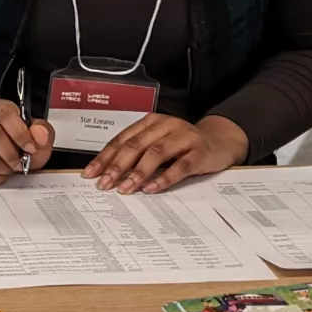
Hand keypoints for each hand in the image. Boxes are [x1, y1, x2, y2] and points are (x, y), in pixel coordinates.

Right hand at [0, 100, 53, 186]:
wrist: (0, 149)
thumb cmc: (18, 141)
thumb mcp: (37, 135)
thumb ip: (43, 133)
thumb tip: (39, 134)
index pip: (5, 114)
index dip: (20, 133)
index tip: (31, 149)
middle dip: (11, 154)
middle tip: (20, 164)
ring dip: (1, 168)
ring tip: (9, 169)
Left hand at [83, 114, 246, 194]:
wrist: (220, 142)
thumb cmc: (182, 146)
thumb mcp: (158, 144)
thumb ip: (137, 154)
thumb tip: (108, 174)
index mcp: (150, 122)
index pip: (122, 139)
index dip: (105, 157)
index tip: (90, 173)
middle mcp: (165, 126)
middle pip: (135, 145)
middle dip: (117, 166)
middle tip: (104, 183)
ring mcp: (184, 137)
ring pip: (155, 153)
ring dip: (137, 172)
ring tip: (124, 188)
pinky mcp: (199, 152)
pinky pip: (180, 166)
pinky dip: (164, 178)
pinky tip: (151, 188)